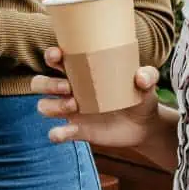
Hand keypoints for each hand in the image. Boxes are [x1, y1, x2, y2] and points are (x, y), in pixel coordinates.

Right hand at [32, 46, 161, 147]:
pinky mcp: (77, 130)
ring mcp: (71, 111)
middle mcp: (70, 89)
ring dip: (52, 106)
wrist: (145, 125)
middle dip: (47, 84)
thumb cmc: (141, 96)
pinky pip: (56, 133)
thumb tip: (140, 77)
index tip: (58, 55)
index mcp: (82, 71)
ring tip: (75, 105)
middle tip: (68, 87)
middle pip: (41, 83)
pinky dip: (56, 134)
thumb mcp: (147, 84)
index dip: (52, 55)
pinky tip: (64, 133)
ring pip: (43, 106)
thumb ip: (147, 76)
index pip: (57, 59)